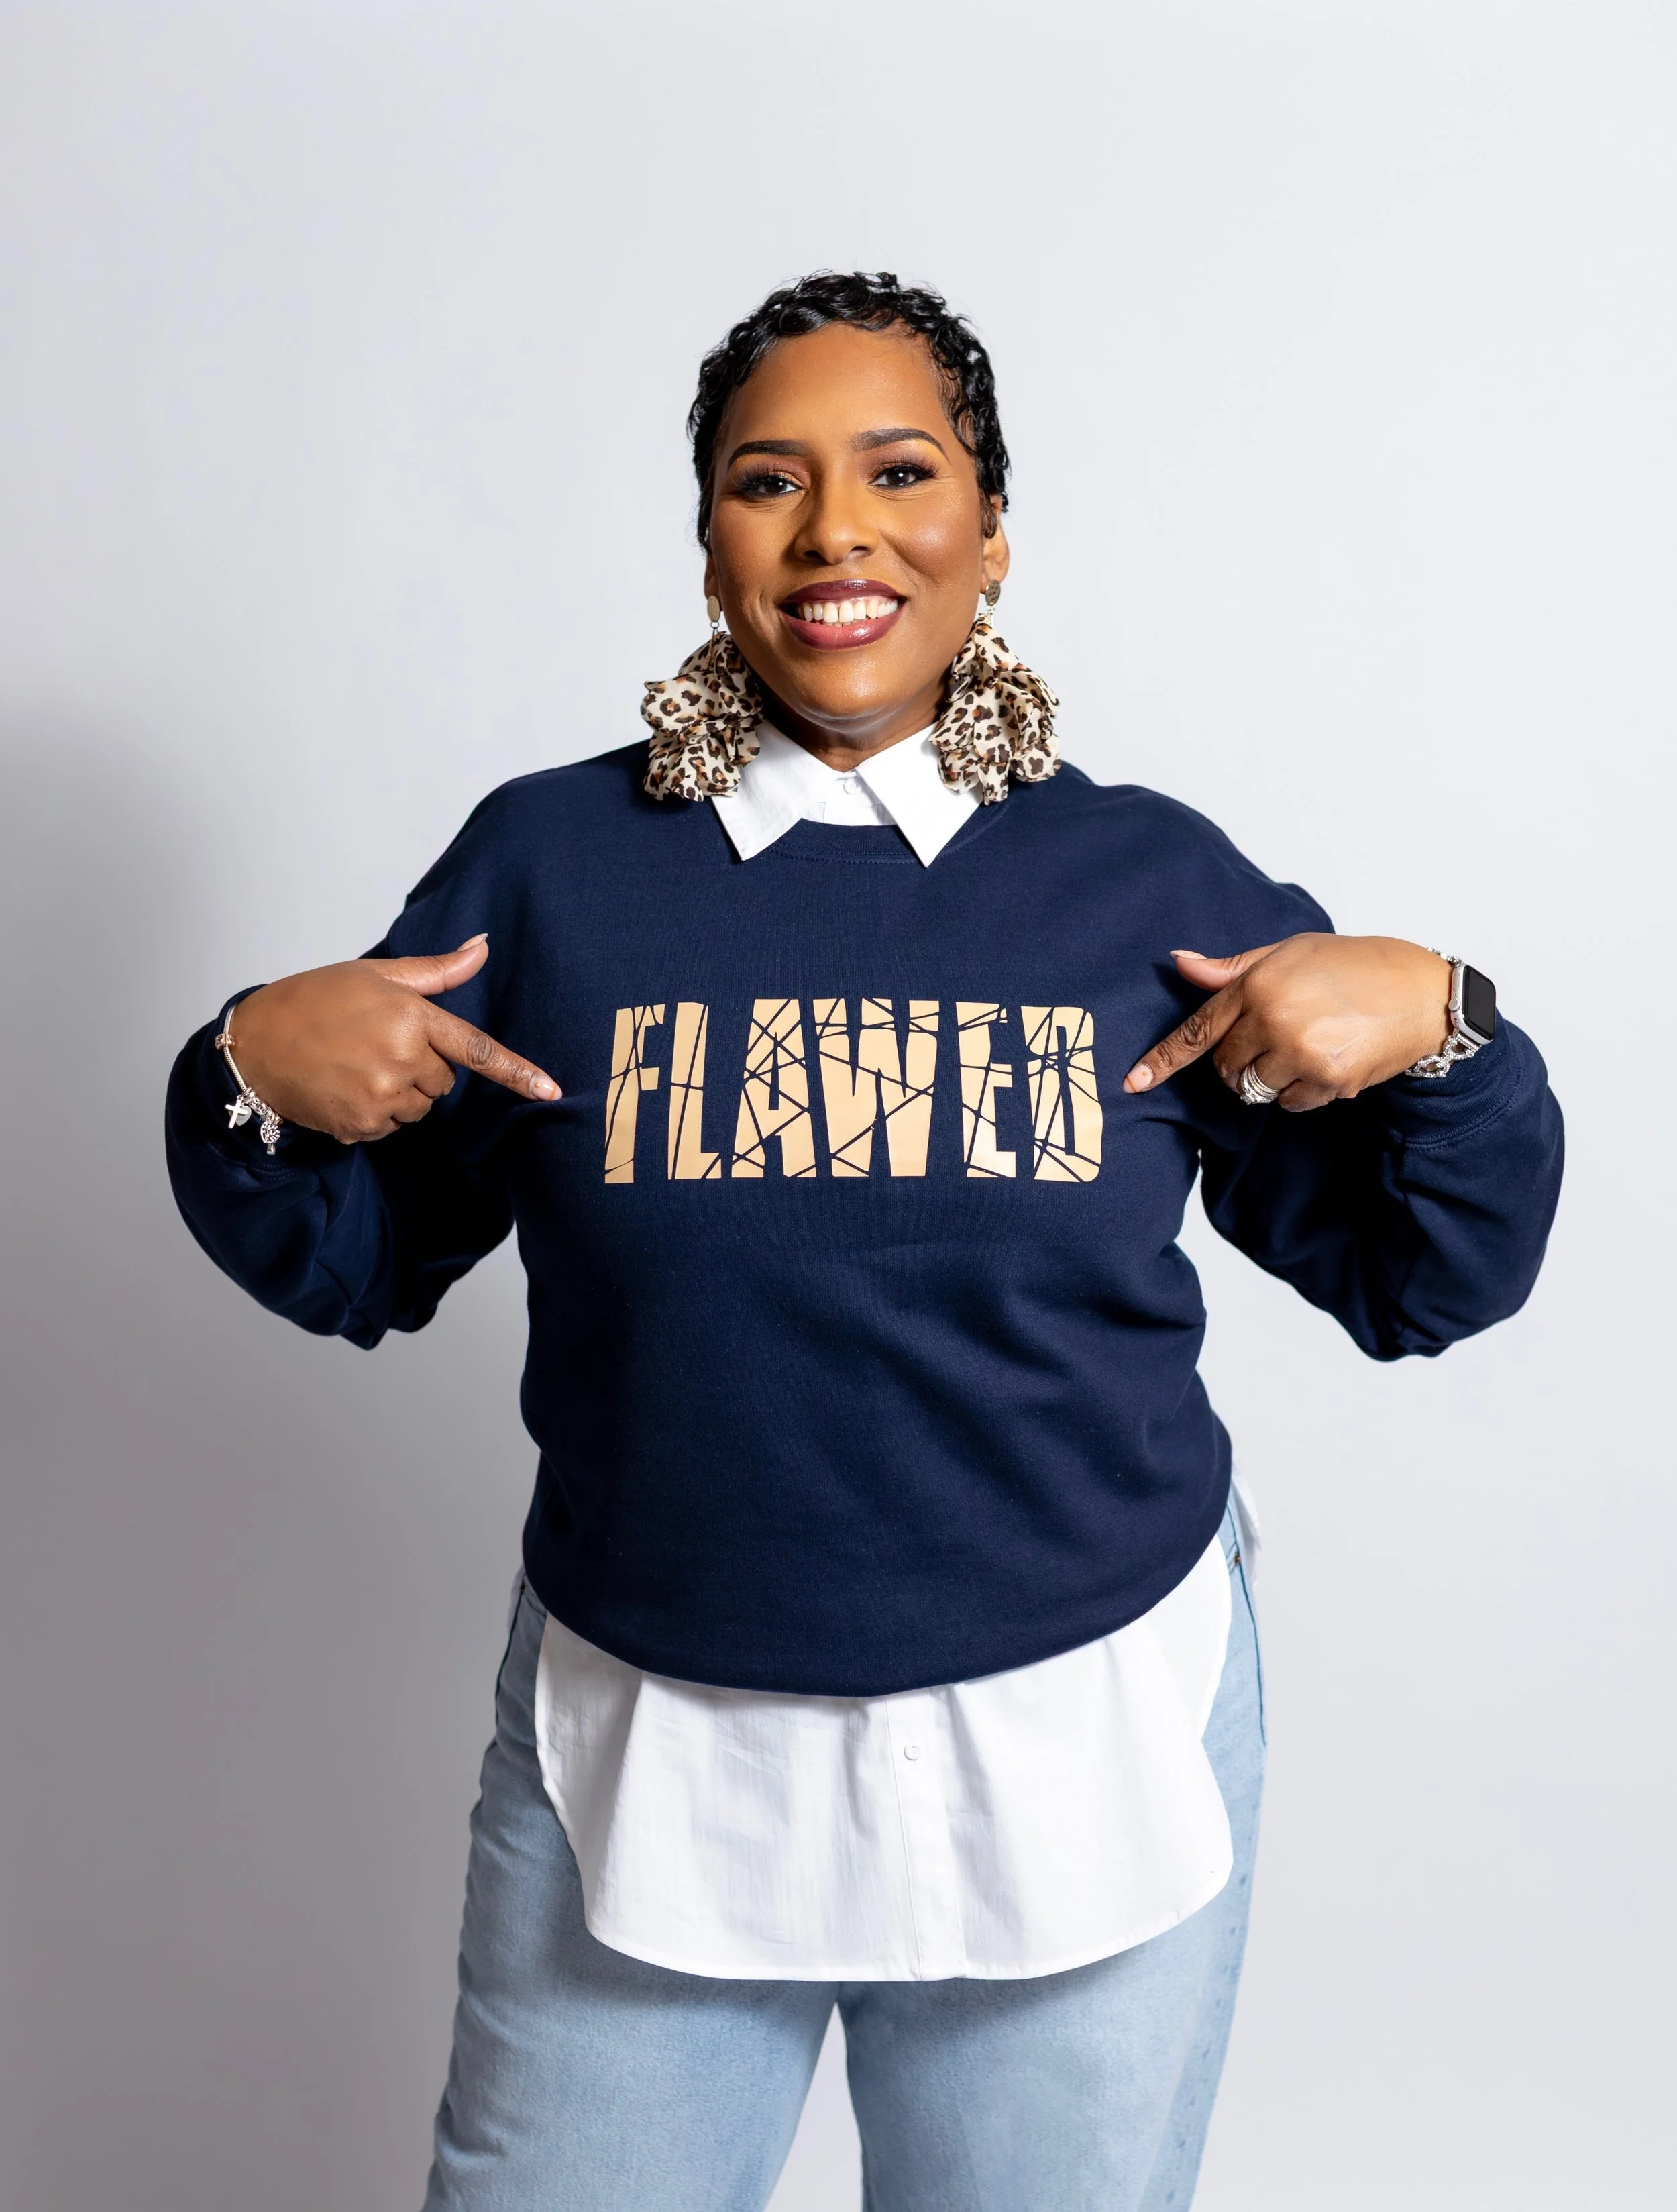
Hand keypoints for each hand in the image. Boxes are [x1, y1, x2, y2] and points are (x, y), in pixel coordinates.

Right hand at [226, 934, 559, 1143]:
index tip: (552, 1091)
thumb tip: (483, 947)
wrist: (254, 1044)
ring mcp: (382, 1096)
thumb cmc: (313, 1000)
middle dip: (421, 1067)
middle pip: (444, 1081)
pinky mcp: (362, 1125)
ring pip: (419, 1107)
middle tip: (375, 1045)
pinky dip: (374, 1114)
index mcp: (411, 1017)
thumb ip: (436, 971)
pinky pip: (390, 1127)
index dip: (518, 1072)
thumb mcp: (375, 975)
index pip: (476, 1049)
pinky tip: (344, 1089)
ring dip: (399, 1093)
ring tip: (355, 1066)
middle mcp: (402, 1059)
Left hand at [1124, 935, 1452, 1112]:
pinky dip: (1300, 1092)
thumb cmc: (1356, 965)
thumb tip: (1180, 963)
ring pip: (1255, 1090)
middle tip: (1273, 1039)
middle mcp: (1274, 1020)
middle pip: (1224, 1068)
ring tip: (1303, 1048)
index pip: (1198, 1030)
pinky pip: (1290, 1104)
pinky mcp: (1327, 1081)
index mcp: (1259, 984)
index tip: (1133, 1082)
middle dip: (1237, 1063)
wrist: (1423, 993)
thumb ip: (1232, 968)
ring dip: (1268, 1079)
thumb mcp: (1291, 952)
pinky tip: (1325, 1062)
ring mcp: (1301, 1053)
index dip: (1162, 1060)